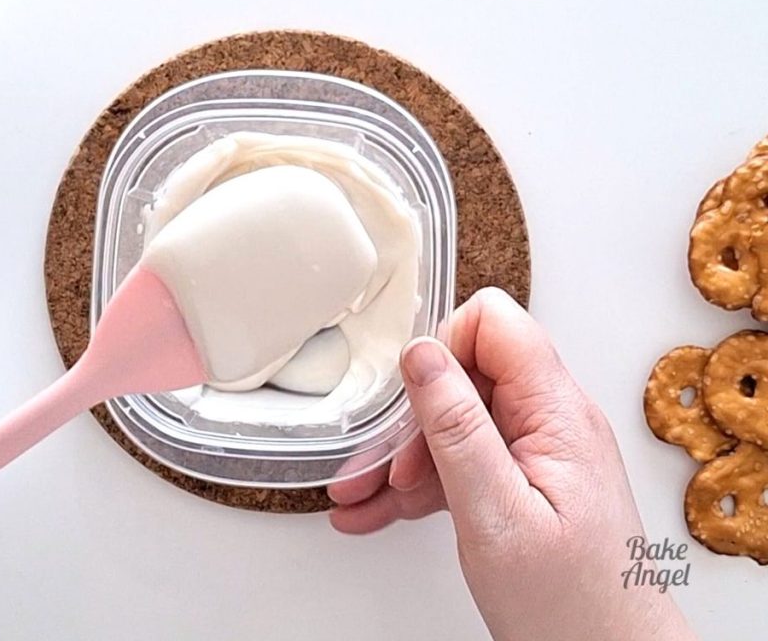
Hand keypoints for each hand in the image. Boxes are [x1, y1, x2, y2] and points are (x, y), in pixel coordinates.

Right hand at [328, 288, 696, 640]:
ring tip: (359, 497)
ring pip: (454, 423)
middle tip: (371, 464)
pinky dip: (418, 486)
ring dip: (401, 460)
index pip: (495, 324)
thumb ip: (457, 429)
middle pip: (464, 376)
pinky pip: (460, 462)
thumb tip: (421, 354)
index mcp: (556, 413)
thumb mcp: (496, 515)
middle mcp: (551, 421)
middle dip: (408, 418)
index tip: (404, 392)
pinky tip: (377, 510)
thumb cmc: (571, 605)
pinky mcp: (522, 481)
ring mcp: (537, 451)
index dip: (442, 347)